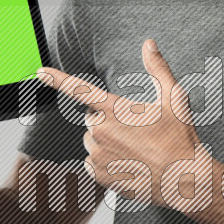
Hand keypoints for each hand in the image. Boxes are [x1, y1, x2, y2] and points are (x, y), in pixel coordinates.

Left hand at [36, 38, 210, 210]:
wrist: (183, 179)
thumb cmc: (180, 138)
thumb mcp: (174, 99)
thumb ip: (158, 68)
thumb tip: (149, 44)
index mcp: (116, 109)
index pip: (80, 90)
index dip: (58, 79)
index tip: (40, 72)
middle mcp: (102, 130)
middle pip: (91, 118)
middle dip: (107, 121)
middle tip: (134, 131)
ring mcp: (98, 153)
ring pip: (92, 141)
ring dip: (105, 142)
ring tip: (133, 150)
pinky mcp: (98, 174)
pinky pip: (92, 162)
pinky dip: (105, 162)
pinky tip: (127, 163)